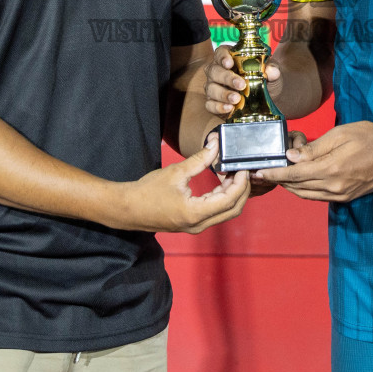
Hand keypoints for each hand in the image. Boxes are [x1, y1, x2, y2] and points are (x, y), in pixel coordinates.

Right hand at [111, 134, 248, 233]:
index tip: (243, 167)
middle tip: (242, 170)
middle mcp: (199, 224)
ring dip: (232, 194)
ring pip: (225, 212)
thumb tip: (215, 144)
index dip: (241, 183)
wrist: (128, 209)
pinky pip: (215, 213)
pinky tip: (221, 182)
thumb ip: (199, 159)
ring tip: (231, 173)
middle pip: (233, 210)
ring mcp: (196, 226)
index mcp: (196, 213)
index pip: (229, 200)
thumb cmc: (148, 191)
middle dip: (242, 190)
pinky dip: (222, 198)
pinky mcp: (192, 223)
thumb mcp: (176, 172)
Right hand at [203, 45, 282, 117]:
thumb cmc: (265, 82)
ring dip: (223, 94)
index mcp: (230, 58)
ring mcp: (214, 87)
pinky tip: (229, 108)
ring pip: (211, 88)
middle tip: (241, 85)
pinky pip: (210, 104)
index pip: (221, 52)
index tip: (229, 63)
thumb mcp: (272, 74)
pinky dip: (218, 106)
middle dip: (227, 77)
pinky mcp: (213, 103)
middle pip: (214, 70)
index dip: (223, 57)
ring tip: (236, 99)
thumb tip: (271, 71)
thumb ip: (273, 70)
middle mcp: (218, 71)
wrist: (267, 102)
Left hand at [255, 122, 372, 202]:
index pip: (294, 176)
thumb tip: (291, 157)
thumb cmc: (371, 137)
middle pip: (297, 188)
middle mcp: (335, 187)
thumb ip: (314, 148)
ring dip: (291, 186)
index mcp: (331, 170)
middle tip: (266, 170)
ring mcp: (341, 195)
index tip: (258, 172)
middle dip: (279, 180)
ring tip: (280, 175)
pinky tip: (300, 179)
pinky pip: (319, 196)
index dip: (274, 174)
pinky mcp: (347, 197)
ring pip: (306, 195)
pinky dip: (305, 189)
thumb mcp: (341, 134)